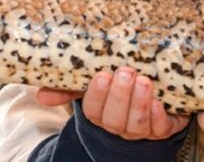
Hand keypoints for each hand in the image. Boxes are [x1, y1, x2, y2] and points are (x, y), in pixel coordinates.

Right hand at [38, 68, 189, 139]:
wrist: (146, 105)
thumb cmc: (114, 91)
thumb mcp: (90, 85)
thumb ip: (67, 87)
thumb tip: (40, 95)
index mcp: (98, 114)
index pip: (93, 110)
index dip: (97, 95)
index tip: (102, 75)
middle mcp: (117, 125)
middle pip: (114, 119)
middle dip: (119, 96)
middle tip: (125, 72)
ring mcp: (140, 130)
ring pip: (136, 124)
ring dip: (139, 103)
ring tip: (143, 81)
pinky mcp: (163, 128)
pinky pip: (160, 128)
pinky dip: (158, 115)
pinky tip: (158, 101)